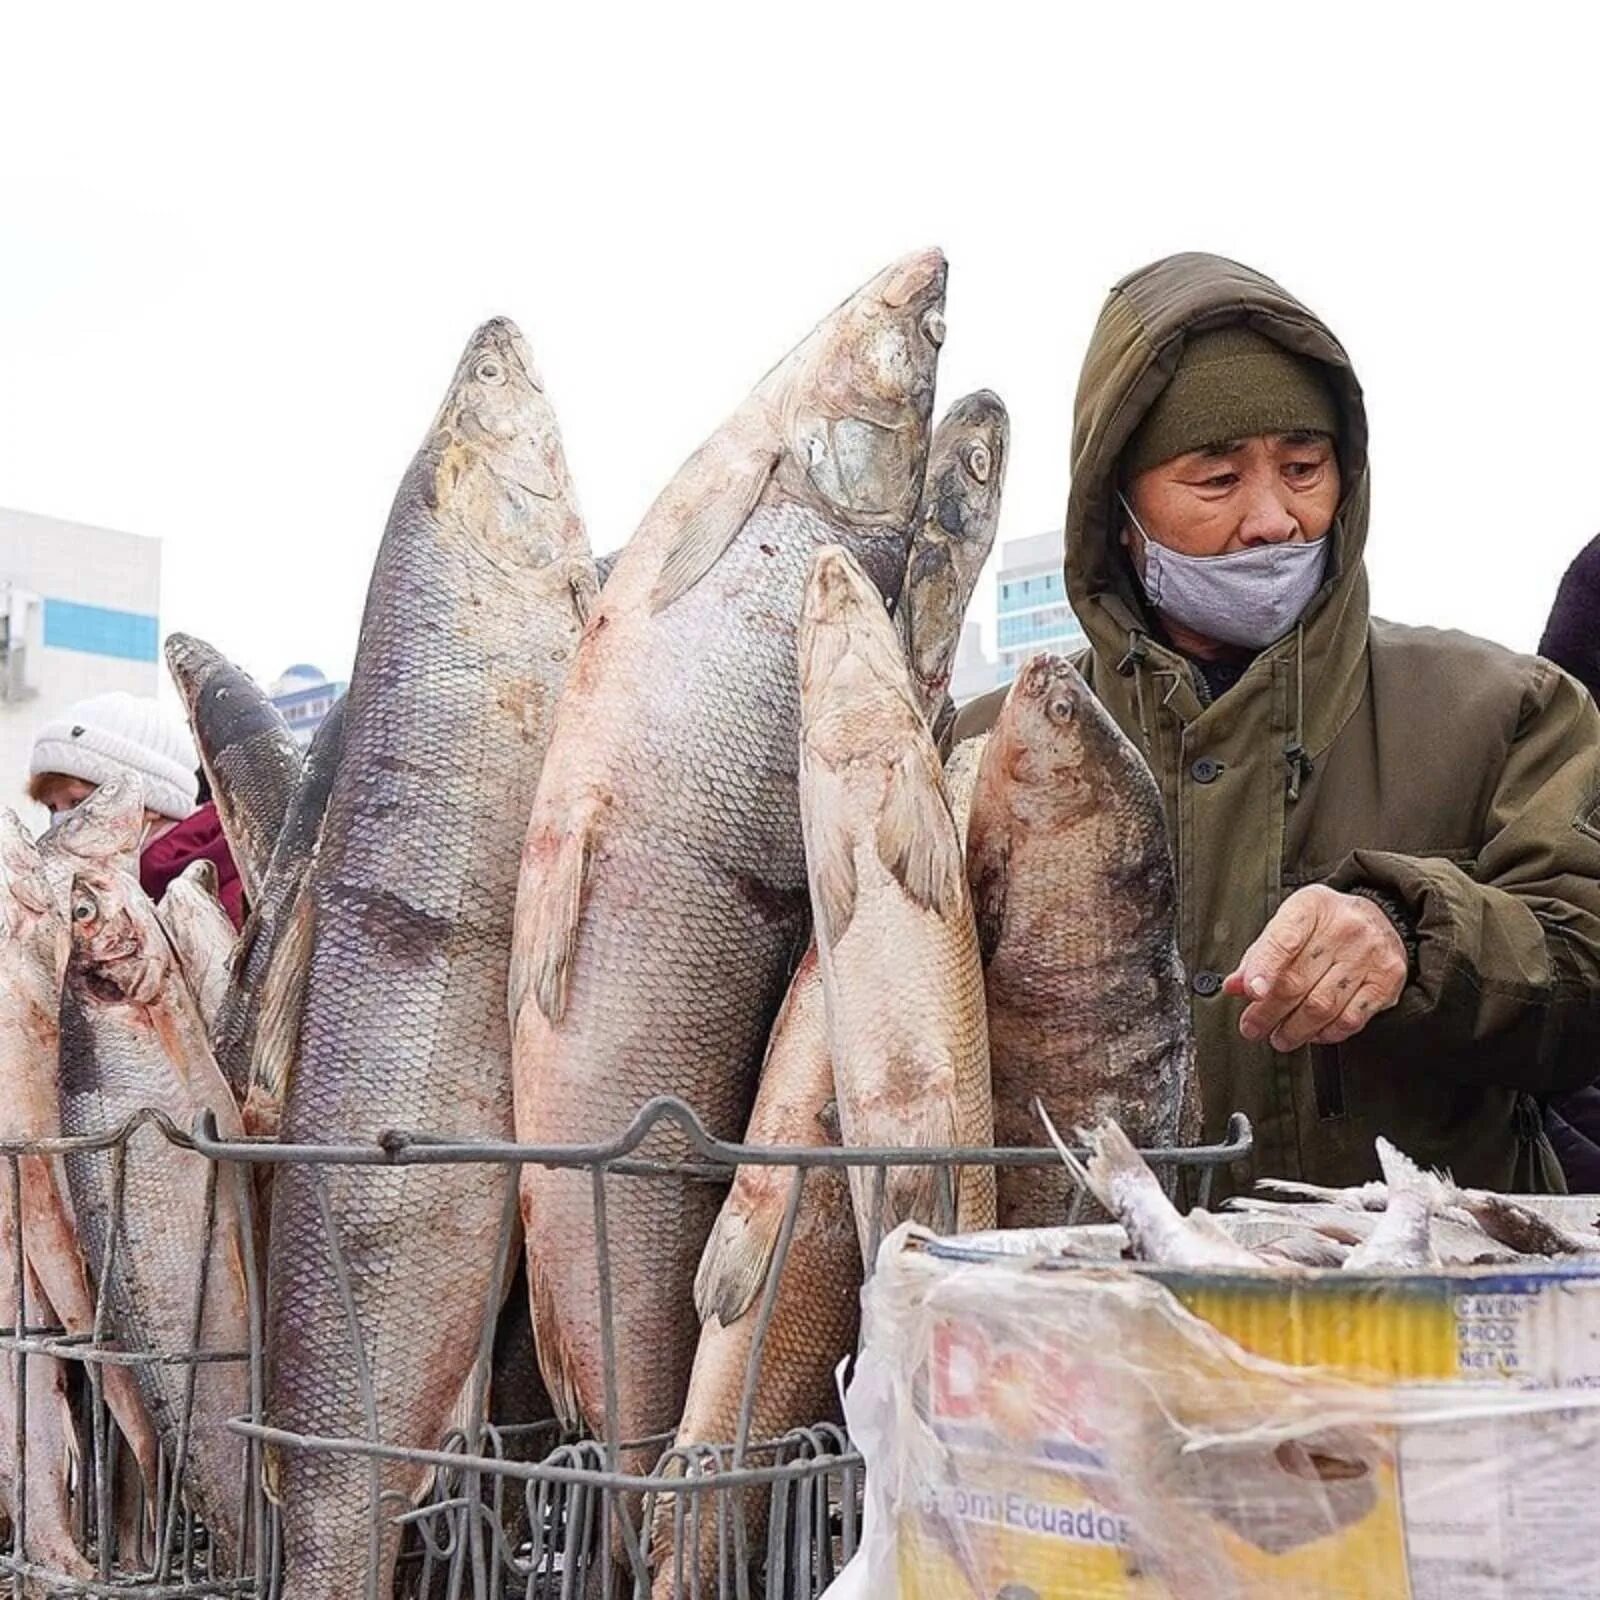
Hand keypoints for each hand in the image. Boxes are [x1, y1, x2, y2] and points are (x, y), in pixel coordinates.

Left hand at [1222, 885, 1407, 1051]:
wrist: (1381, 917)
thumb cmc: (1326, 924)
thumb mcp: (1289, 924)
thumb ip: (1260, 955)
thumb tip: (1235, 986)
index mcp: (1311, 906)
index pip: (1283, 940)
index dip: (1264, 969)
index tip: (1251, 992)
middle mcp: (1344, 927)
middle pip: (1297, 980)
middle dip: (1268, 1012)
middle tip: (1252, 1028)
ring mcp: (1369, 953)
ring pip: (1323, 1005)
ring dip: (1295, 1029)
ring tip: (1280, 1037)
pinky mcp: (1387, 979)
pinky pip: (1351, 1018)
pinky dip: (1327, 1033)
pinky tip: (1313, 1034)